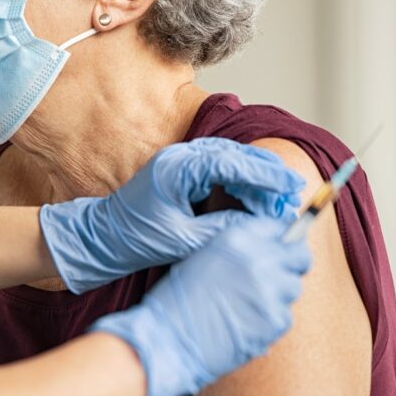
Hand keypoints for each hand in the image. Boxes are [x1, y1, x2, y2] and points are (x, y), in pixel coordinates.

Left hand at [39, 137, 304, 293]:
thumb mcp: (184, 240)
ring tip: (280, 197)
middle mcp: (179, 157)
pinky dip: (240, 180)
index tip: (290, 186)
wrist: (102, 238)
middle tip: (293, 192)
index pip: (231, 163)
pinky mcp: (180, 171)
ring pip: (229, 160)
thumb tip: (260, 226)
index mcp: (177, 169)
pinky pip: (218, 168)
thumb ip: (222, 229)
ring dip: (255, 177)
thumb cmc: (135, 239)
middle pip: (234, 155)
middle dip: (266, 174)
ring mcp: (179, 161)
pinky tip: (255, 197)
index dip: (265, 175)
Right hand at [91, 217, 311, 395]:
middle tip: (279, 276)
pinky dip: (270, 321)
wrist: (168, 338)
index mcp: (238, 238)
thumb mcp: (204, 256)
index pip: (280, 227)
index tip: (282, 248)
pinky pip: (285, 316)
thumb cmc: (178, 300)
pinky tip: (246, 324)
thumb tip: (271, 248)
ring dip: (278, 295)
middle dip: (292, 264)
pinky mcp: (275, 320)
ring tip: (250, 305)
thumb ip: (239, 248)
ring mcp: (270, 290)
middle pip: (300, 255)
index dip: (282, 239)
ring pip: (293, 287)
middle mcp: (259, 259)